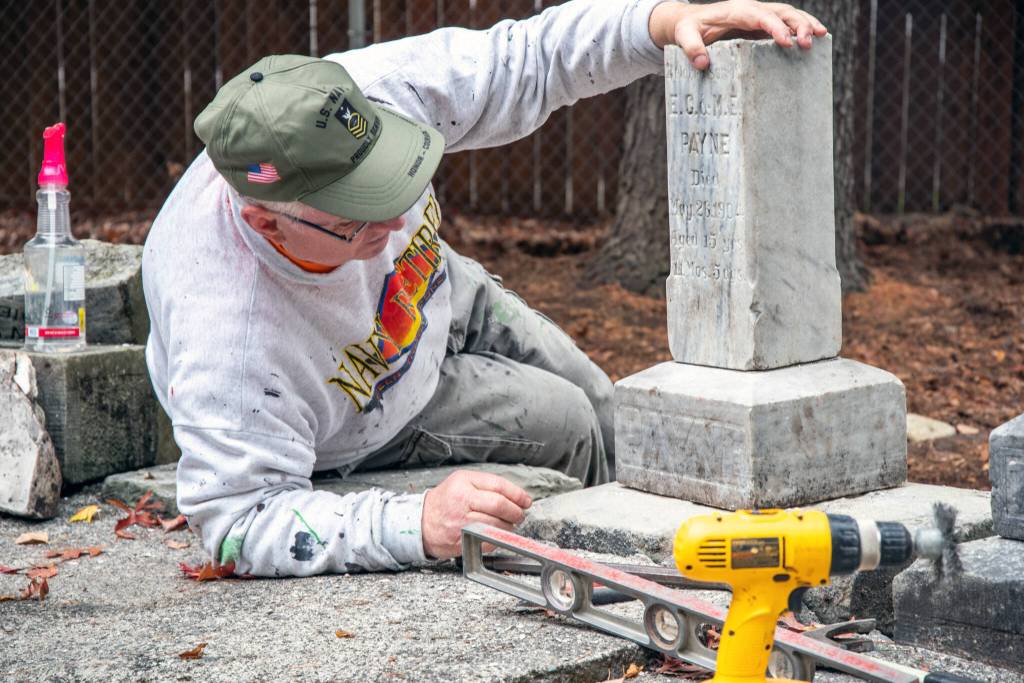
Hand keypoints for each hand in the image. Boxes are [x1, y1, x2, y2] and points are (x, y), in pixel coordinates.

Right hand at [421, 470, 532, 558]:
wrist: (421, 522)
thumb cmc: (445, 500)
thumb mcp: (463, 481)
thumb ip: (488, 484)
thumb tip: (516, 496)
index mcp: (464, 484)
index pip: (499, 487)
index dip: (517, 495)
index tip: (526, 501)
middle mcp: (462, 503)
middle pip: (500, 506)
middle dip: (516, 512)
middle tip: (520, 514)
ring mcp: (462, 524)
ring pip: (497, 525)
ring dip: (509, 527)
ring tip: (508, 523)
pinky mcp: (462, 542)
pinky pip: (489, 541)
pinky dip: (498, 538)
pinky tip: (496, 533)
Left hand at [649, 0, 827, 69]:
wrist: (690, 22)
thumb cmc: (687, 29)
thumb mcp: (683, 36)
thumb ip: (691, 48)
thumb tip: (702, 64)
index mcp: (736, 10)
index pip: (759, 16)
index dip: (774, 27)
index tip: (786, 42)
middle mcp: (751, 10)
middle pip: (780, 11)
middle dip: (797, 24)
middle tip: (809, 42)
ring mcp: (759, 17)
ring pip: (788, 15)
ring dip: (805, 24)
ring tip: (821, 37)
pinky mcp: (762, 27)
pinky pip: (785, 24)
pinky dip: (801, 28)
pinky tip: (816, 38)